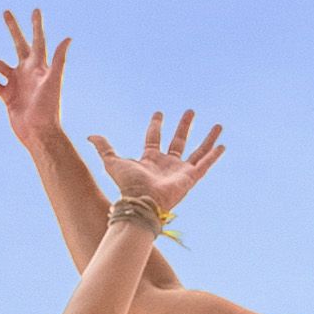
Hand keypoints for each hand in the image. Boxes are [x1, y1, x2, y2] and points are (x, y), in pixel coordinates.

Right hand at [0, 8, 70, 146]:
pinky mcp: (8, 97)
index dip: (37, 25)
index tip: (36, 10)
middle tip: (6, 12)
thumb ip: (59, 59)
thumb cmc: (49, 108)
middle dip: (13, 28)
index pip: (39, 41)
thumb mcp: (53, 81)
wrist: (39, 132)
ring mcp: (17, 83)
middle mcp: (27, 72)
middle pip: (19, 44)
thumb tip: (68, 38)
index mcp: (39, 66)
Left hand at [87, 108, 225, 218]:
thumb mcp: (112, 161)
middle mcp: (167, 164)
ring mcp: (180, 171)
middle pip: (178, 141)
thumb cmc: (127, 185)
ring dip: (207, 138)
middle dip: (184, 126)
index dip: (156, 124)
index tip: (159, 113)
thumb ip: (104, 147)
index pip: (154, 138)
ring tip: (218, 125)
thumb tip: (91, 135)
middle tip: (190, 111)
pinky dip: (214, 155)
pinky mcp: (190, 178)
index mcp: (150, 159)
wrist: (141, 201)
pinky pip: (205, 164)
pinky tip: (223, 145)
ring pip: (197, 151)